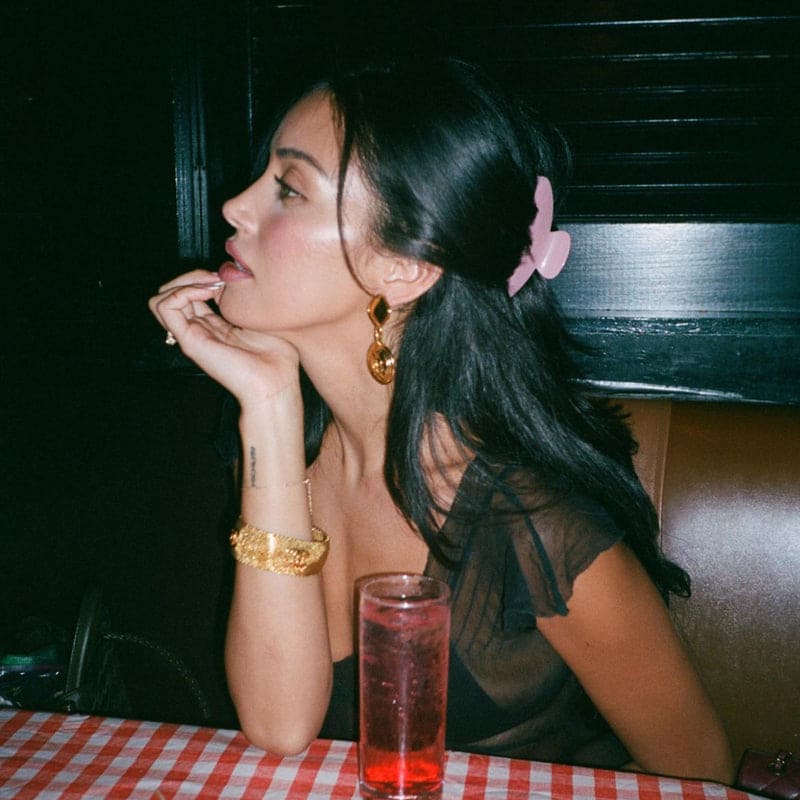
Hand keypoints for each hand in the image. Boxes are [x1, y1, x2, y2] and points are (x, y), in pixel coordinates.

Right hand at [148, 270, 301, 406]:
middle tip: (216, 277)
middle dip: (190, 276)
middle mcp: (199, 331)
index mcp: (214, 327)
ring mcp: (192, 336)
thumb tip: (222, 278)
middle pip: (173, 295)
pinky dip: (182, 292)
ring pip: (161, 299)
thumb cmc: (276, 356)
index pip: (191, 295)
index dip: (203, 278)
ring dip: (184, 282)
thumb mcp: (256, 317)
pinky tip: (207, 292)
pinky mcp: (190, 341)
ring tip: (210, 284)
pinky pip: (166, 308)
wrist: (276, 381)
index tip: (228, 277)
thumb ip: (236, 299)